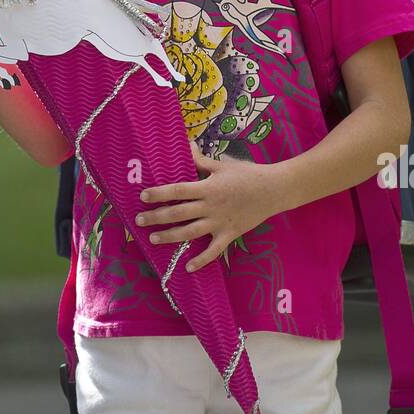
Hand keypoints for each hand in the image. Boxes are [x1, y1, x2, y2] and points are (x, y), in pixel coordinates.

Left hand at [134, 146, 281, 272]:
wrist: (274, 190)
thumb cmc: (248, 174)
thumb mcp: (223, 165)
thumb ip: (202, 161)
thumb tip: (187, 145)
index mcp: (208, 187)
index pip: (178, 191)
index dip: (159, 194)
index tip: (143, 196)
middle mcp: (211, 207)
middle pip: (179, 213)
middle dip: (157, 217)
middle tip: (139, 221)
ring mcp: (220, 223)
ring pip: (191, 233)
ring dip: (171, 237)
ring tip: (154, 239)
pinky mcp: (230, 234)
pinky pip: (214, 251)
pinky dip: (201, 260)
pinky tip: (188, 267)